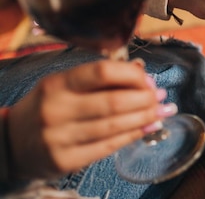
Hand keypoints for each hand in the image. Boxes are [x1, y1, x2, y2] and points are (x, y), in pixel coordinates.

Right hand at [7, 60, 167, 179]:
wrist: (13, 143)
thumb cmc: (49, 107)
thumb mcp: (64, 85)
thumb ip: (98, 79)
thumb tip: (141, 74)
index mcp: (57, 84)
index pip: (102, 72)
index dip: (132, 75)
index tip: (148, 80)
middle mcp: (56, 110)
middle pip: (113, 102)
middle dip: (145, 99)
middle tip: (160, 97)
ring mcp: (59, 138)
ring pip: (114, 126)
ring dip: (145, 118)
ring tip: (161, 111)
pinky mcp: (66, 160)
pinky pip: (108, 147)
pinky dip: (133, 135)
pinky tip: (147, 128)